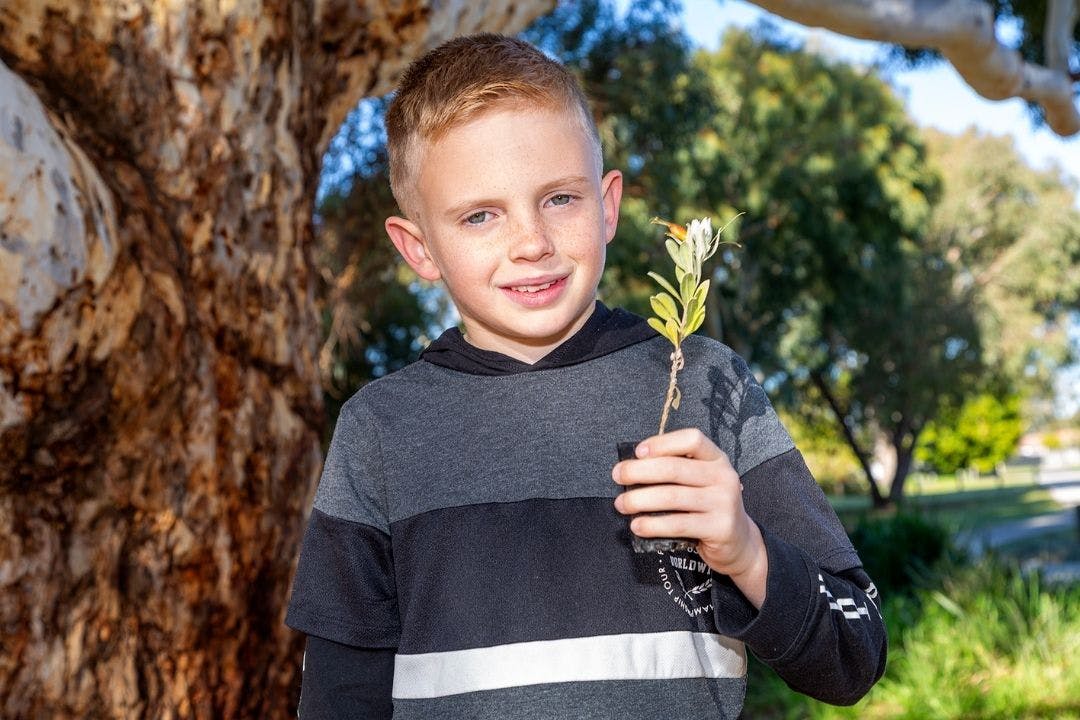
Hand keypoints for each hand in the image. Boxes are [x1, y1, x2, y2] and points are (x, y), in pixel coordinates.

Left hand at [612, 428, 767, 607]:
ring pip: (672, 497)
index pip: (692, 440)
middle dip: (639, 471)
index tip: (638, 452)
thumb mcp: (700, 481)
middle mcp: (724, 476)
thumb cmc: (708, 506)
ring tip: (621, 505)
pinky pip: (678, 524)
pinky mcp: (720, 528)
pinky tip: (637, 526)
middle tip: (617, 477)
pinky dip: (652, 525)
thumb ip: (676, 471)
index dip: (662, 442)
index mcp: (717, 459)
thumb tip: (632, 468)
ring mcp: (724, 502)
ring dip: (639, 500)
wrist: (738, 542)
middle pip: (674, 468)